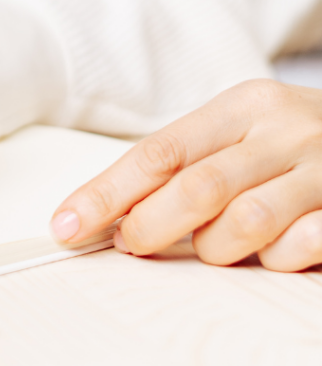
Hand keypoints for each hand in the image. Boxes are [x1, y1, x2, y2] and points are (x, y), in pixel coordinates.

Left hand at [50, 79, 321, 270]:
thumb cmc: (296, 141)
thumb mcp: (245, 131)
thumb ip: (192, 162)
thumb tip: (116, 212)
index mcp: (241, 105)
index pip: (158, 151)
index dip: (107, 192)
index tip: (68, 224)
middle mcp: (282, 130)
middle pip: (196, 187)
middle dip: (150, 226)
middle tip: (129, 246)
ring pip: (246, 224)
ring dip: (215, 249)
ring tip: (212, 248)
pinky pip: (300, 248)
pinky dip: (275, 260)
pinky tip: (273, 252)